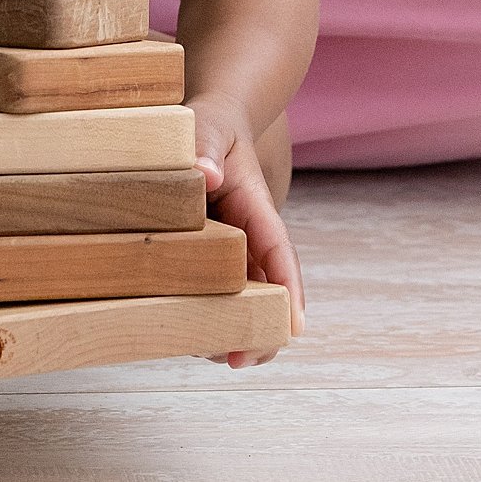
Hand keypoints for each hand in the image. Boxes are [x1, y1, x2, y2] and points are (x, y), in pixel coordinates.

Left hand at [191, 92, 304, 367]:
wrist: (211, 121)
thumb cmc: (210, 124)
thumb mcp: (208, 128)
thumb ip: (206, 147)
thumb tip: (203, 175)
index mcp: (258, 208)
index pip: (279, 252)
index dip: (288, 290)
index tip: (293, 328)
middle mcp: (253, 236)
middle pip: (270, 289)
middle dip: (264, 327)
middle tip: (240, 360)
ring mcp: (236, 250)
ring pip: (247, 298)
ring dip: (237, 328)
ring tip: (211, 356)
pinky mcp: (214, 257)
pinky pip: (219, 292)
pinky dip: (211, 316)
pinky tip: (187, 338)